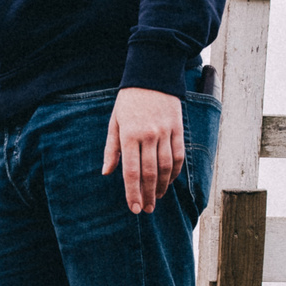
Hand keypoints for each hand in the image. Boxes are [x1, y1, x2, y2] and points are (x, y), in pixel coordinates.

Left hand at [101, 87, 185, 212]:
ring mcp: (165, 132)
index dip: (132, 192)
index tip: (133, 208)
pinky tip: (169, 182)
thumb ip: (111, 149)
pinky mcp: (178, 129)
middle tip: (145, 210)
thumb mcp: (114, 122)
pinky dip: (174, 172)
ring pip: (166, 167)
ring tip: (156, 198)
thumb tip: (107, 172)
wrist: (152, 75)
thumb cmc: (128, 101)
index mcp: (129, 135)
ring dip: (162, 187)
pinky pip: (179, 156)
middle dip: (147, 195)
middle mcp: (148, 135)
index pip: (131, 171)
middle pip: (150, 173)